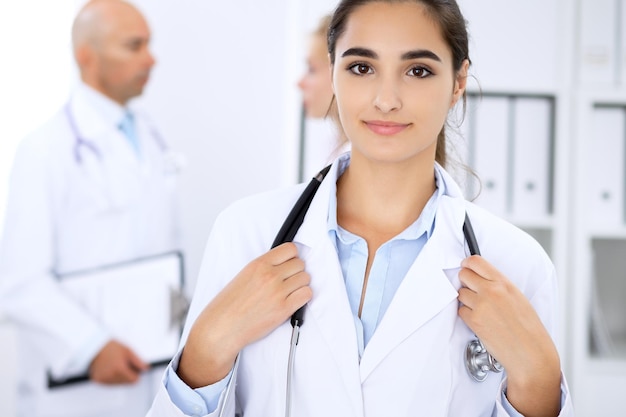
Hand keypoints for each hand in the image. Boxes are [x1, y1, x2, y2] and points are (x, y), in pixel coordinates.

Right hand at [89, 340, 148, 383]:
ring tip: (115, 364)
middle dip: (128, 374)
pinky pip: (109, 382)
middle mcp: (111, 377)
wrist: (93, 346)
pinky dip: (111, 377)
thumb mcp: (127, 351)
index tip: (133, 367)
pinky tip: (109, 367)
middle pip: (127, 383)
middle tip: (123, 363)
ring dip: (120, 376)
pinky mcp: (98, 381)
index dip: (136, 373)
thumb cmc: (110, 347)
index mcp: (119, 369)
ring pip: (118, 383)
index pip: (134, 380)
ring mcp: (104, 380)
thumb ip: (138, 362)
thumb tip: (146, 369)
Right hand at [178, 242, 311, 387]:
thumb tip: (284, 264)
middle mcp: (270, 275)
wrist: (222, 327)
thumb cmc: (229, 304)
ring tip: (290, 292)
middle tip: (288, 281)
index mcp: (259, 264)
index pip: (290, 249)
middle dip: (296, 272)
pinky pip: (306, 294)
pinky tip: (293, 300)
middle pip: (300, 264)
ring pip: (305, 279)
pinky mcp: (284, 308)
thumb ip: (265, 267)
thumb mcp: (244, 275)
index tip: (289, 263)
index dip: (292, 257)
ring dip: (300, 285)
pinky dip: (303, 297)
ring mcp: (278, 292)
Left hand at [457, 255, 560, 416]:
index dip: (468, 263)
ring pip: (460, 293)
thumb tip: (481, 277)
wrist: (530, 353)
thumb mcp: (518, 297)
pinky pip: (461, 310)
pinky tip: (479, 320)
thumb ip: (499, 285)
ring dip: (466, 299)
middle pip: (463, 275)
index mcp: (504, 283)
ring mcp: (481, 305)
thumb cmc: (528, 328)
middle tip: (471, 288)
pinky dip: (466, 314)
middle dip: (465, 281)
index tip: (466, 266)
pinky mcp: (474, 321)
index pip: (476, 262)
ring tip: (480, 308)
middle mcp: (491, 291)